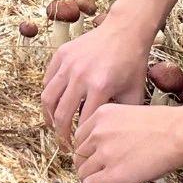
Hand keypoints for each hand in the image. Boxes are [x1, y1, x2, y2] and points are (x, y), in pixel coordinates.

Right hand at [42, 21, 150, 149]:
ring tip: (54, 126)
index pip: (82, 123)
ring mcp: (68, 63)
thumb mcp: (134, 93)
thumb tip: (110, 138)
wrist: (125, 31)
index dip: (79, 141)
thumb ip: (121, 117)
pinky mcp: (61, 54)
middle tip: (64, 145)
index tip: (79, 151)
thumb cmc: (132, 63)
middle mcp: (81, 75)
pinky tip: (55, 104)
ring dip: (48, 116)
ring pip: (48, 97)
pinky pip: (47, 80)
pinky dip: (49, 95)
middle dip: (60, 134)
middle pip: (61, 114)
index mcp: (100, 86)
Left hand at [74, 103, 182, 182]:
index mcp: (100, 115)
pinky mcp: (112, 174)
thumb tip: (103, 148)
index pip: (79, 137)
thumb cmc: (163, 125)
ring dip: (91, 178)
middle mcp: (97, 132)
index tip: (94, 157)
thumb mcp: (128, 115)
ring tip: (103, 182)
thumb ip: (111, 128)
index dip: (87, 149)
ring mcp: (103, 153)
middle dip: (87, 164)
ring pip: (82, 171)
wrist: (178, 134)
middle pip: (79, 154)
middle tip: (99, 172)